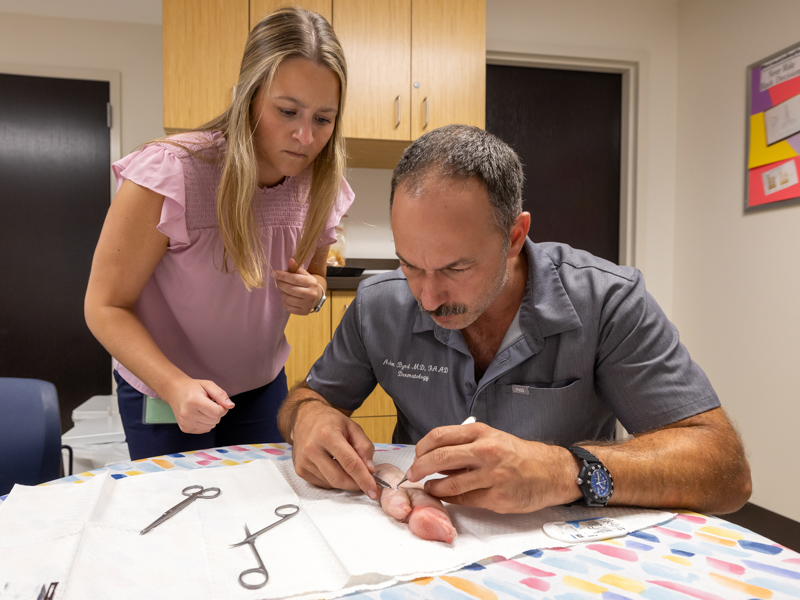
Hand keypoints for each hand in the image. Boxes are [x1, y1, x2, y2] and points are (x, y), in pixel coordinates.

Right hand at [161, 378, 234, 433]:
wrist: (175, 392)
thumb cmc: (193, 388)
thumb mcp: (208, 385)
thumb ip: (221, 395)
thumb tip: (231, 406)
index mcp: (193, 401)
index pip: (217, 412)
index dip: (222, 408)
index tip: (218, 402)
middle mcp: (188, 414)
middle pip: (215, 420)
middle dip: (217, 412)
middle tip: (209, 404)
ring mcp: (185, 423)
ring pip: (211, 426)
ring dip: (211, 418)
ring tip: (203, 408)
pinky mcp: (185, 429)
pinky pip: (205, 429)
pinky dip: (206, 423)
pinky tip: (199, 414)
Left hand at [273, 258, 322, 314]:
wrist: (316, 296)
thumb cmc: (306, 283)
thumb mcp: (303, 274)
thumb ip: (296, 268)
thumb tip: (290, 260)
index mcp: (312, 282)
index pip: (294, 279)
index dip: (283, 276)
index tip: (274, 273)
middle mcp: (311, 294)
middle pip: (290, 289)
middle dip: (280, 284)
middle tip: (277, 280)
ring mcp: (307, 304)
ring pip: (287, 298)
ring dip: (282, 293)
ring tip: (284, 289)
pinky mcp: (303, 312)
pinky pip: (288, 307)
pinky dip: (284, 301)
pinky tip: (287, 297)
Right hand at [289, 399, 380, 499]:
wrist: (305, 418)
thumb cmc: (330, 422)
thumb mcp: (353, 427)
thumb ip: (364, 447)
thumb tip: (369, 470)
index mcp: (327, 435)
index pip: (349, 463)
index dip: (364, 479)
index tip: (374, 490)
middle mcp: (312, 449)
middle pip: (339, 478)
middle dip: (356, 484)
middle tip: (367, 483)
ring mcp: (304, 461)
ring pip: (331, 483)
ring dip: (345, 481)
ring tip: (348, 466)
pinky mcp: (300, 470)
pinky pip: (323, 484)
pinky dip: (334, 480)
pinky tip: (334, 467)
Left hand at [405, 422, 578, 512]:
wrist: (550, 471)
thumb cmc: (518, 454)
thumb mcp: (492, 438)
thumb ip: (465, 445)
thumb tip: (434, 456)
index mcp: (481, 433)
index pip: (439, 436)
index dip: (422, 448)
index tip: (416, 456)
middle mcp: (485, 451)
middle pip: (439, 458)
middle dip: (419, 468)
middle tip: (413, 475)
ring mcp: (492, 476)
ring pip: (449, 484)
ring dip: (433, 487)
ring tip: (429, 488)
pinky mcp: (497, 498)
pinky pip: (464, 499)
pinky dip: (450, 499)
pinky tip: (447, 496)